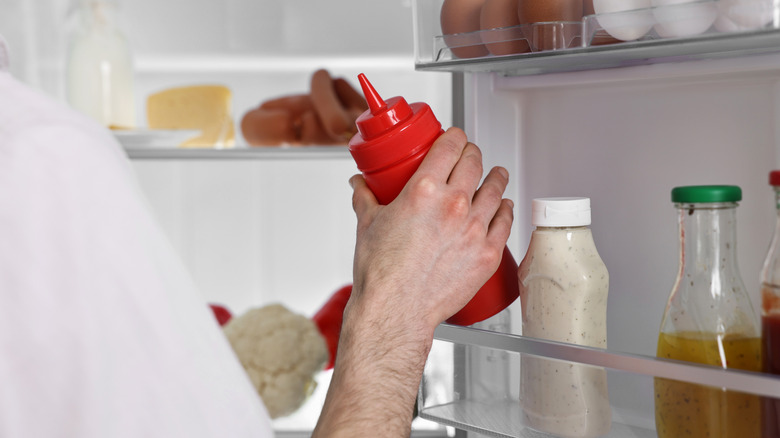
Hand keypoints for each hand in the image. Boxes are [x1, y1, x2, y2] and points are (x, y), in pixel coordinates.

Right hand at [313, 127, 512, 436]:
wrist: (396, 311)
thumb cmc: (382, 274)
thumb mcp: (368, 225)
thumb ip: (365, 198)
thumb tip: (360, 185)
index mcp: (424, 191)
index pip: (450, 146)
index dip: (455, 135)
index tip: (454, 137)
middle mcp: (454, 205)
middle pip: (474, 162)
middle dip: (472, 153)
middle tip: (469, 156)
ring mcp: (475, 229)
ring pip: (496, 188)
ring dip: (495, 176)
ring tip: (494, 175)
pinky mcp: (488, 254)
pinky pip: (506, 221)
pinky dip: (505, 209)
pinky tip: (503, 206)